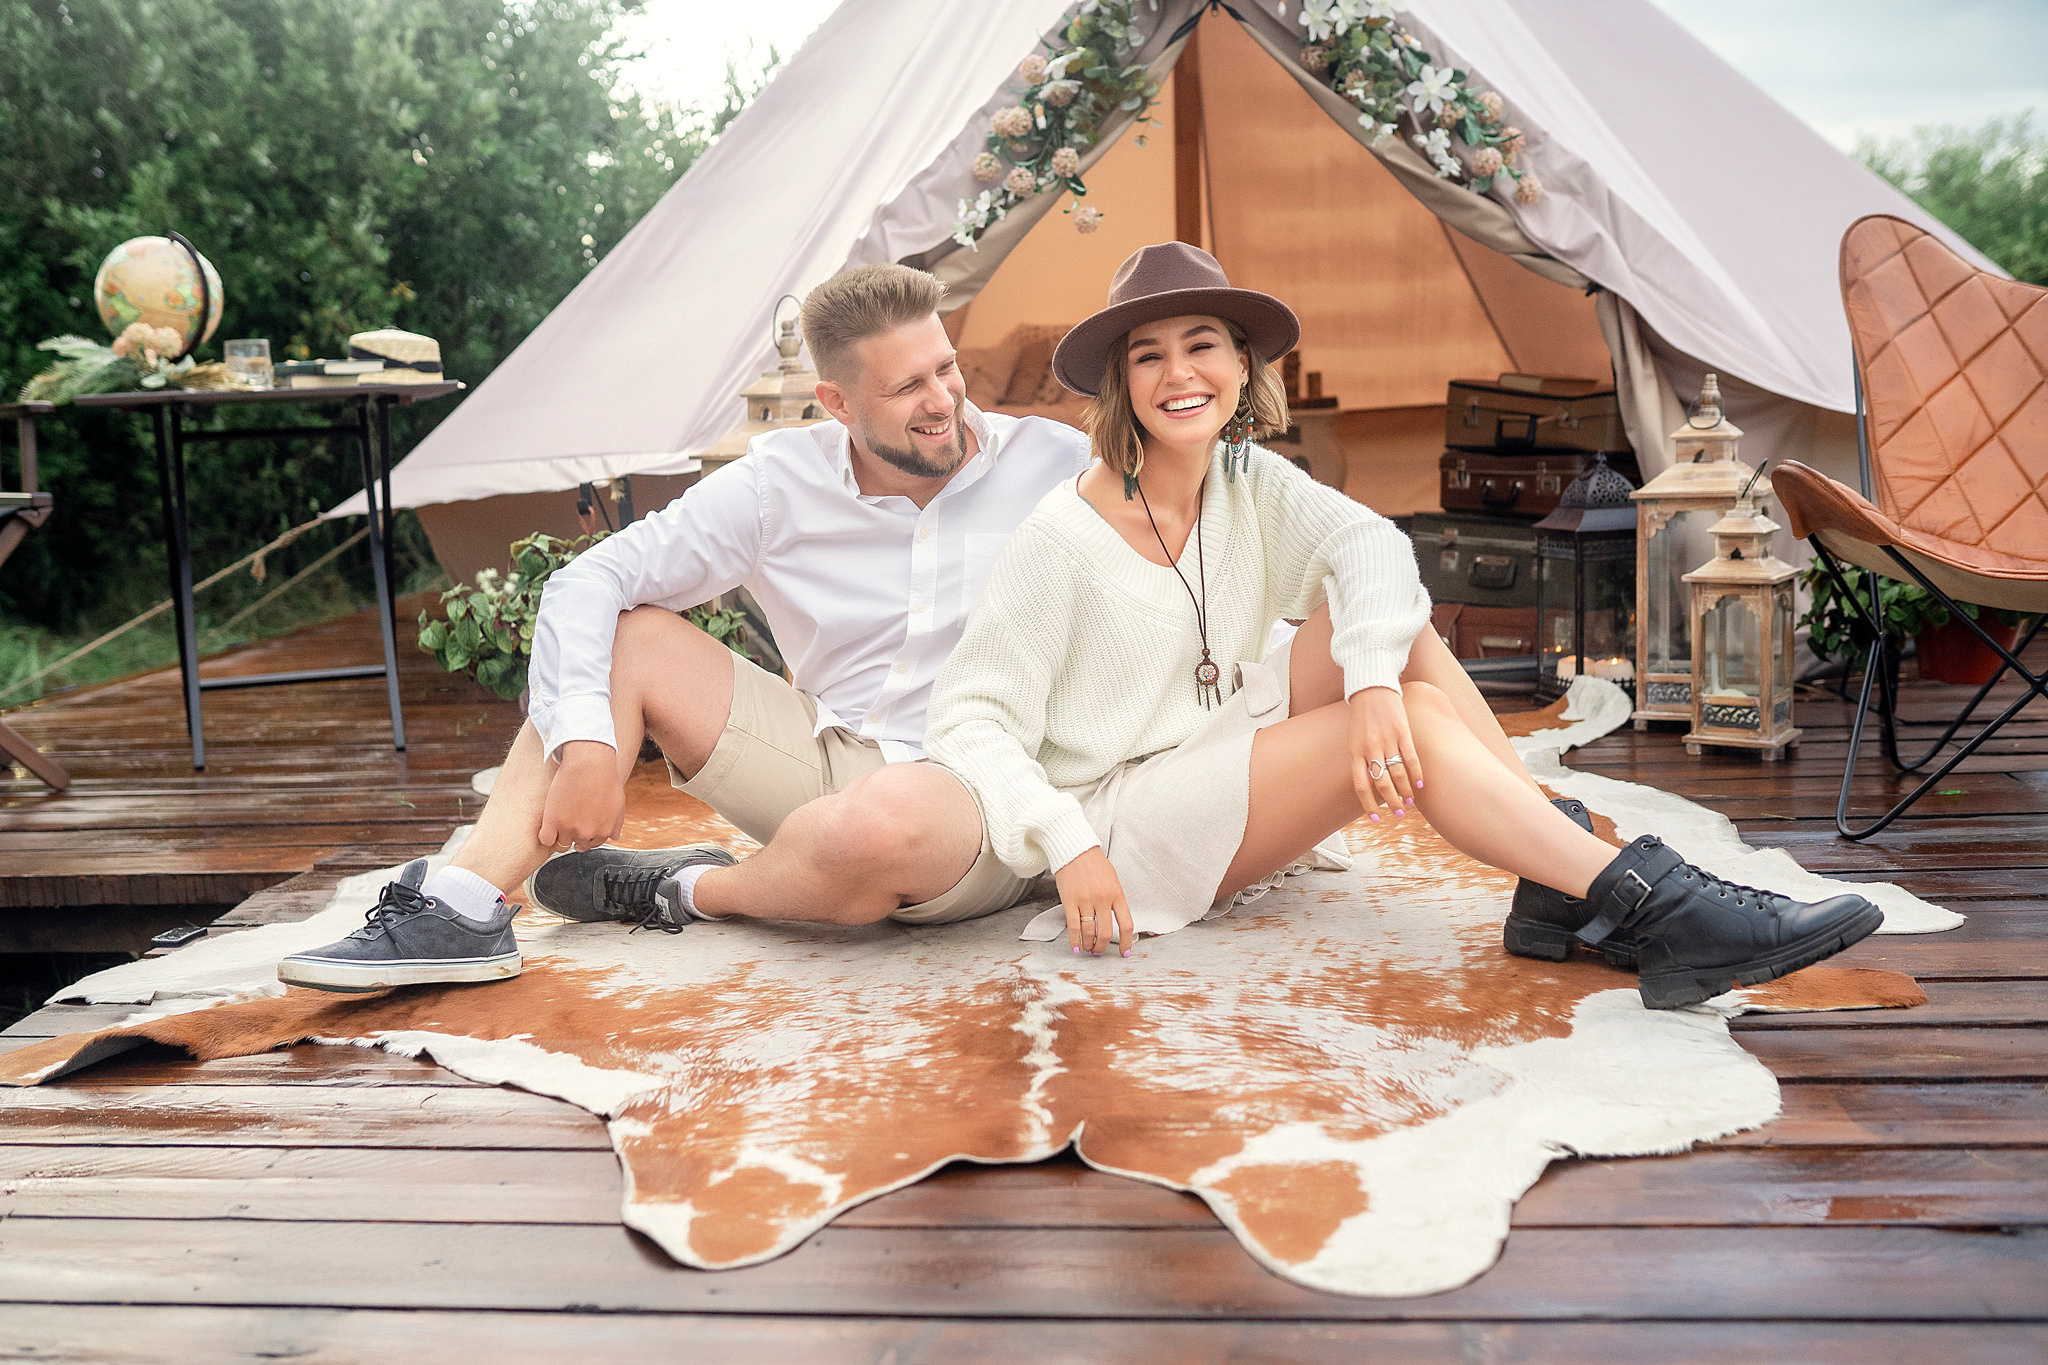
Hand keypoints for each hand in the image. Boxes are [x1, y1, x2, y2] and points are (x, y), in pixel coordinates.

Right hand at [537, 740, 625, 853]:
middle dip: (575, 835)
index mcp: (603, 831)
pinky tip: (549, 825)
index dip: (586, 835)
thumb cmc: (605, 779)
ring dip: (560, 835)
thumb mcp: (618, 803)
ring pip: (561, 844)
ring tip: (559, 820)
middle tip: (570, 820)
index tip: (580, 827)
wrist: (589, 764)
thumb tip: (615, 837)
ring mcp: (569, 828)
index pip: (592, 844)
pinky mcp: (552, 821)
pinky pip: (546, 839)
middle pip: (577, 844)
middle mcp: (587, 833)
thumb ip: (616, 823)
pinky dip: (546, 836)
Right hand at [1052, 847, 1133, 957]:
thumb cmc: (1094, 863)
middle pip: (1105, 932)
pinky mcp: (1070, 901)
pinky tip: (1075, 947)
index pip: (1126, 924)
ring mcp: (1085, 901)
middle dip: (1102, 947)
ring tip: (1088, 948)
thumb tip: (1116, 920)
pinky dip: (1074, 940)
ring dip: (1088, 945)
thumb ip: (1115, 899)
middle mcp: (1102, 899)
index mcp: (1117, 894)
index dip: (1126, 942)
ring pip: (1088, 932)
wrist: (1075, 849)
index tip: (1124, 953)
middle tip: (1099, 951)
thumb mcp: (1113, 880)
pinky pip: (1073, 926)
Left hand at [1348, 686, 1421, 819]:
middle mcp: (1370, 748)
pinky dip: (1417, 773)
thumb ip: (1361, 760)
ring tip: (1410, 802)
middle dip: (1392, 802)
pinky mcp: (1402, 731)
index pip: (1361, 786)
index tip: (1377, 819)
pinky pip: (1411, 757)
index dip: (1369, 805)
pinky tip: (1420, 785)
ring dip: (1405, 791)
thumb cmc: (1362, 717)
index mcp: (1355, 752)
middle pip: (1382, 783)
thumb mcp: (1354, 739)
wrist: (1371, 688)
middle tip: (1400, 814)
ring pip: (1398, 773)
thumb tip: (1372, 783)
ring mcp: (1387, 740)